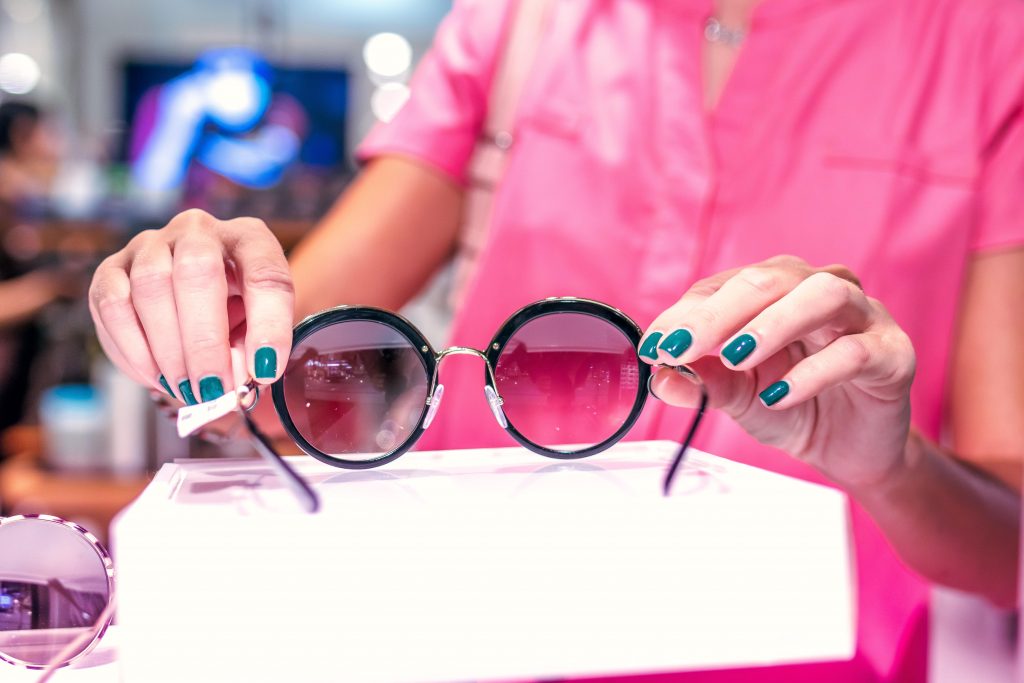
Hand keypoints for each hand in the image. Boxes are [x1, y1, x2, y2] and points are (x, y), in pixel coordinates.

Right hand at [89, 209, 293, 403]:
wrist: (193, 305)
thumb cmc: (234, 315)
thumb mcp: (256, 329)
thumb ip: (250, 350)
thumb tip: (231, 383)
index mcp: (249, 239)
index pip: (265, 272)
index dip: (268, 324)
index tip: (264, 371)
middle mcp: (198, 230)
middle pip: (197, 270)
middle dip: (206, 341)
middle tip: (214, 389)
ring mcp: (150, 245)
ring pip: (151, 286)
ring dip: (169, 349)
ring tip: (187, 389)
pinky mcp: (111, 269)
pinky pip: (113, 305)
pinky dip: (134, 348)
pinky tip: (155, 376)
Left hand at [641, 255, 916, 490]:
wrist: (852, 450)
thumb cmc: (794, 407)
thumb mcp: (738, 398)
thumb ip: (704, 383)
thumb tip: (660, 378)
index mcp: (776, 289)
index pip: (725, 286)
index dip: (685, 313)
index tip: (654, 345)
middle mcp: (819, 288)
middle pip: (770, 279)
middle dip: (719, 313)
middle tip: (681, 346)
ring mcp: (863, 315)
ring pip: (822, 295)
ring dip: (772, 324)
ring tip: (736, 358)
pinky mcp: (892, 353)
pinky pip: (855, 351)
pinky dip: (813, 372)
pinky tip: (779, 396)